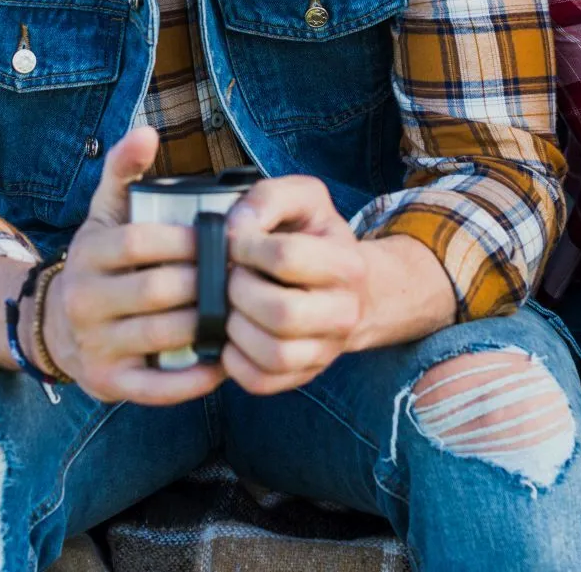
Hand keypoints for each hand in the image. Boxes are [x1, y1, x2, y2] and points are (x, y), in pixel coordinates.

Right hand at [39, 127, 226, 404]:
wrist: (59, 325)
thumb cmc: (101, 261)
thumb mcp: (105, 213)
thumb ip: (125, 170)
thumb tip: (147, 132)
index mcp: (88, 254)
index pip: (140, 242)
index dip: (185, 240)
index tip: (223, 238)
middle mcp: (84, 301)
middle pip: (156, 290)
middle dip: (206, 282)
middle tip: (246, 276)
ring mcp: (95, 346)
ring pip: (163, 334)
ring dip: (209, 323)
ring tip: (245, 311)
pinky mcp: (109, 384)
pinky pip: (157, 386)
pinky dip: (195, 376)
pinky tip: (224, 359)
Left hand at [222, 176, 367, 395]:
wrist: (348, 288)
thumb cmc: (316, 239)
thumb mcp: (303, 200)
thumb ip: (269, 197)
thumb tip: (236, 225)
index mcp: (347, 265)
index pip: (287, 257)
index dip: (247, 246)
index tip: (236, 242)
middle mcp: (344, 313)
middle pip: (282, 313)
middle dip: (240, 291)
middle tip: (232, 277)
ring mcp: (325, 350)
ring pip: (274, 354)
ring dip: (236, 328)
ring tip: (232, 307)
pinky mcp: (302, 375)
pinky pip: (261, 381)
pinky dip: (234, 362)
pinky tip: (232, 335)